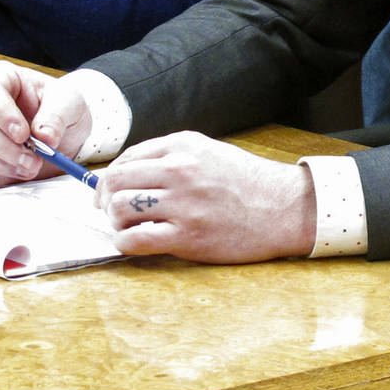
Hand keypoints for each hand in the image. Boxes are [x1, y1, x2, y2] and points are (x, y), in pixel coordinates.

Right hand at [0, 60, 92, 188]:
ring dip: (0, 164)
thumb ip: (58, 115)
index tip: (23, 134)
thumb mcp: (70, 102)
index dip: (2, 113)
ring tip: (31, 167)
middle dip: (5, 147)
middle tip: (34, 159)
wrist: (62, 135)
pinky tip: (17, 174)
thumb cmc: (59, 109)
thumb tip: (44, 137)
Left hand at [98, 131, 316, 262]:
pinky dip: (124, 243)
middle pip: (115, 182)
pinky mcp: (188, 237)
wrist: (285, 208)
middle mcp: (180, 170)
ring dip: (115, 221)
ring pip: (119, 209)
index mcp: (183, 146)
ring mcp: (183, 204)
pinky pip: (134, 240)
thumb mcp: (209, 152)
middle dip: (104, 200)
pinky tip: (135, 243)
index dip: (109, 179)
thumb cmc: (247, 182)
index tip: (107, 193)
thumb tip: (127, 173)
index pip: (126, 159)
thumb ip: (171, 157)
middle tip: (111, 212)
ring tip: (128, 227)